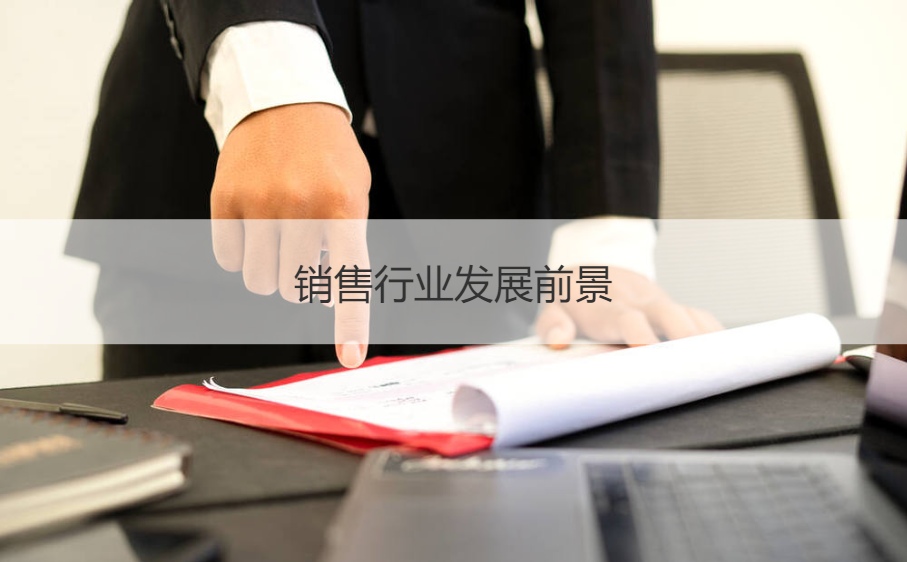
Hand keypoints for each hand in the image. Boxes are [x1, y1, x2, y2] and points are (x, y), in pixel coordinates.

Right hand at [210, 103, 370, 366]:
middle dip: (298, 280)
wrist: (283, 102)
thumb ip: (345, 242)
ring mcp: (259, 203)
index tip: (351, 358)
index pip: (348, 276)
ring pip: (258, 282)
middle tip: (303, 248)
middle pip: (292, 288)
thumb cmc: (327, 158)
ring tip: (279, 237)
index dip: (350, 322)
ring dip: (269, 272)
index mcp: (343, 206)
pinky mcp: (224, 199)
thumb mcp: (353, 191)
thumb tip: (324, 297)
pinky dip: (240, 253)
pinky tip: (252, 223)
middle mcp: (301, 206)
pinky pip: (228, 260)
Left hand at [535, 266, 721, 346]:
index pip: (626, 316)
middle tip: (694, 362)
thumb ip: (552, 324)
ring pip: (689, 314)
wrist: (590, 268)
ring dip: (704, 338)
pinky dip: (713, 332)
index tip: (647, 348)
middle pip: (667, 312)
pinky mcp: (673, 308)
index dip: (637, 331)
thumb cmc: (572, 298)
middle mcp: (638, 302)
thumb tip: (558, 342)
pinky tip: (726, 354)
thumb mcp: (553, 307)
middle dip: (682, 334)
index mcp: (607, 306)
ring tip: (719, 363)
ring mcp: (659, 304)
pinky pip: (699, 316)